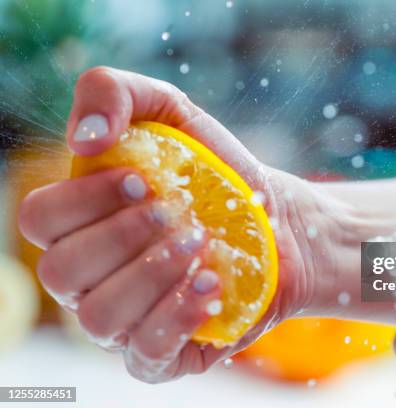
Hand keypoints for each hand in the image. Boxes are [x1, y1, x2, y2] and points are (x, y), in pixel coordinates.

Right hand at [18, 66, 333, 382]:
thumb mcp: (172, 113)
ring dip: (153, 273)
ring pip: (98, 316)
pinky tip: (210, 286)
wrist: (275, 221)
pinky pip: (145, 353)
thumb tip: (84, 137)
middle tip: (177, 213)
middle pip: (62, 270)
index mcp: (81, 223)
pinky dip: (177, 317)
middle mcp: (90, 277)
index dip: (84, 199)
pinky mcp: (163, 353)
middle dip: (124, 234)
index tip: (143, 179)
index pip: (40, 220)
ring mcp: (122, 321)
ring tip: (201, 245)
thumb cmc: (216, 174)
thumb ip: (114, 92)